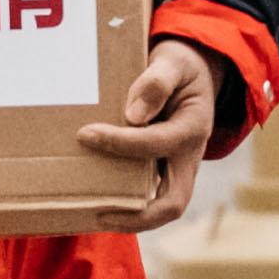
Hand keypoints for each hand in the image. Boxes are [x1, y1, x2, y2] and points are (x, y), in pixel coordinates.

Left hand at [77, 35, 222, 228]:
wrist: (193, 74)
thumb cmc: (180, 67)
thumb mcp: (173, 62)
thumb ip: (156, 82)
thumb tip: (133, 115)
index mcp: (192, 127)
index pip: (155, 143)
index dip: (120, 142)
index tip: (85, 134)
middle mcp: (189, 156)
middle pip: (173, 203)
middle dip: (137, 216)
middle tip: (98, 213)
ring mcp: (178, 168)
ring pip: (160, 207)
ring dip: (129, 216)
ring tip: (90, 214)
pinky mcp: (164, 171)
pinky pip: (147, 196)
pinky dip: (125, 204)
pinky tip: (94, 201)